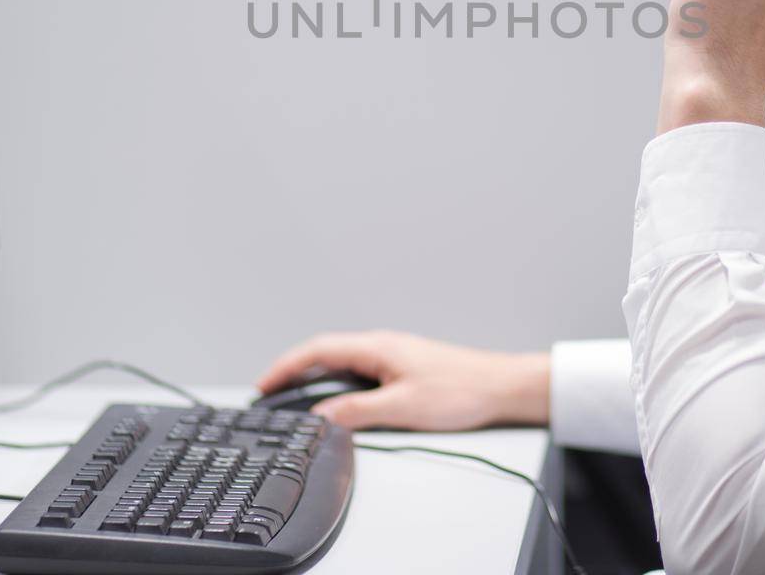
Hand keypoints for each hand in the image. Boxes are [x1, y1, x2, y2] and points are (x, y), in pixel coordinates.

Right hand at [255, 330, 549, 430]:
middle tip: (271, 395)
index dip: (285, 366)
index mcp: (376, 347)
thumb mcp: (402, 407)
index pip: (317, 350)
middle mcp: (381, 346)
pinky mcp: (403, 370)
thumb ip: (358, 411)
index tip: (264, 384)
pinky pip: (359, 373)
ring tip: (296, 402)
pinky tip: (338, 403)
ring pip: (342, 364)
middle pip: (325, 354)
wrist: (500, 387)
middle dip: (293, 372)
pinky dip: (338, 385)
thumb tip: (322, 418)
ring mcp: (392, 357)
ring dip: (316, 379)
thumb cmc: (461, 390)